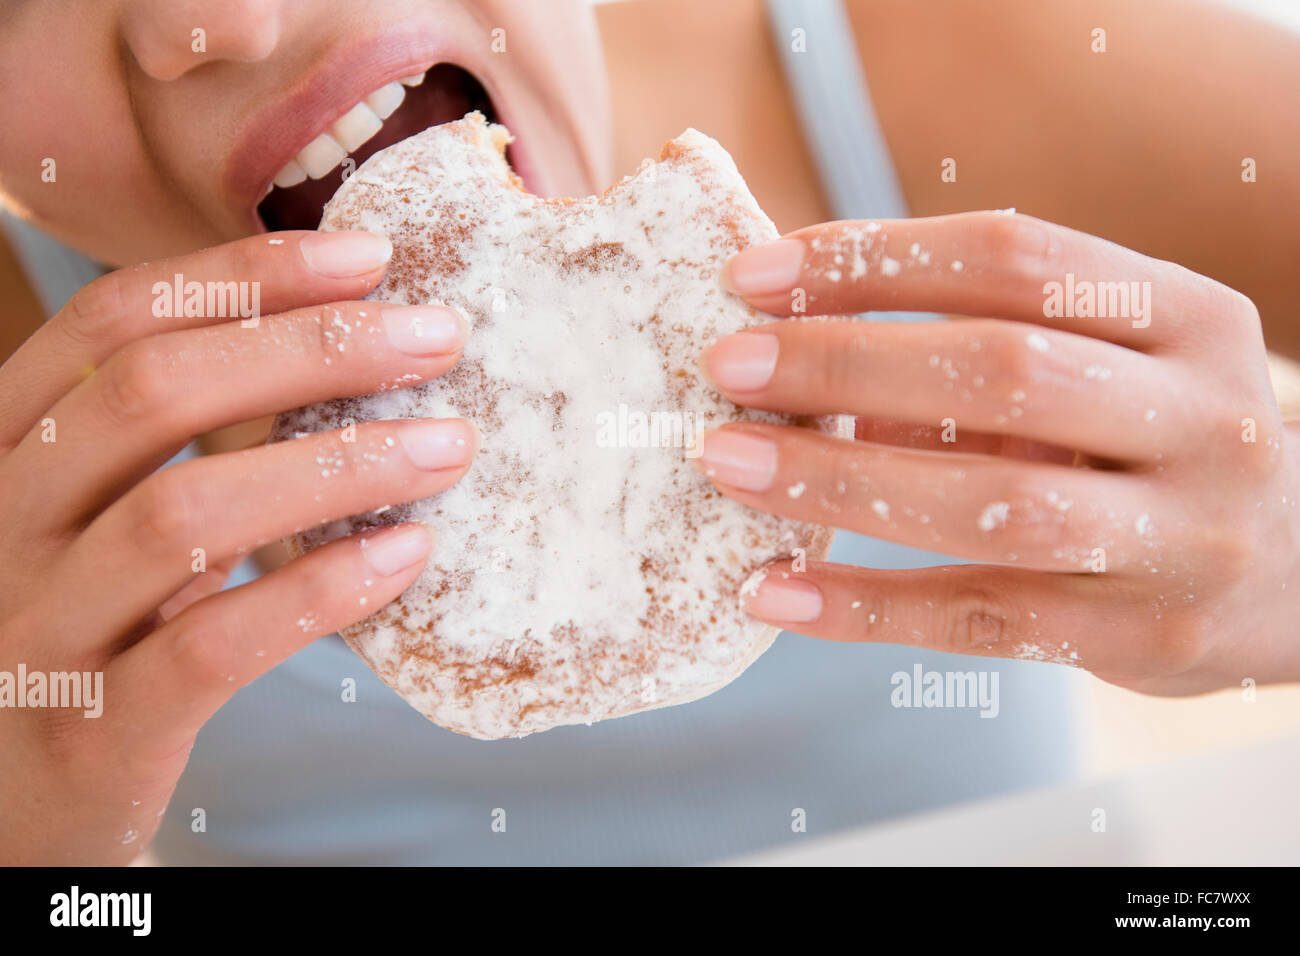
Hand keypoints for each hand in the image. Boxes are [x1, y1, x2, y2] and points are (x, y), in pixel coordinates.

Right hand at [0, 231, 475, 862]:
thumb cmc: (88, 629)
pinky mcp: (95, 729)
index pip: (117, 322)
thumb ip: (179, 438)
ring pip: (185, 511)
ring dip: (336, 464)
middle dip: (315, 346)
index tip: (367, 256)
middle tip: (439, 334)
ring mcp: (38, 628)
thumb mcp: (107, 514)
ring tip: (450, 444)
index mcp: (9, 446)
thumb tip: (347, 339)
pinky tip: (407, 553)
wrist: (10, 806)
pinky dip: (318, 591)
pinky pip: (211, 645)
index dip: (245, 273)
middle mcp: (3, 521)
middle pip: (155, 393)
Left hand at [697, 211, 1299, 694]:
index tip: (757, 276)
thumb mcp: (1106, 375)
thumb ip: (979, 359)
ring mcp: (1183, 536)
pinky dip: (865, 606)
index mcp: (1188, 317)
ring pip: (995, 501)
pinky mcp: (1142, 638)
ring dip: (843, 477)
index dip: (876, 260)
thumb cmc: (1164, 450)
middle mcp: (1202, 417)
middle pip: (1004, 369)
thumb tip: (805, 358)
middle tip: (729, 366)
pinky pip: (982, 619)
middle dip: (847, 360)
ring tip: (731, 463)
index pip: (1016, 258)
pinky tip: (773, 592)